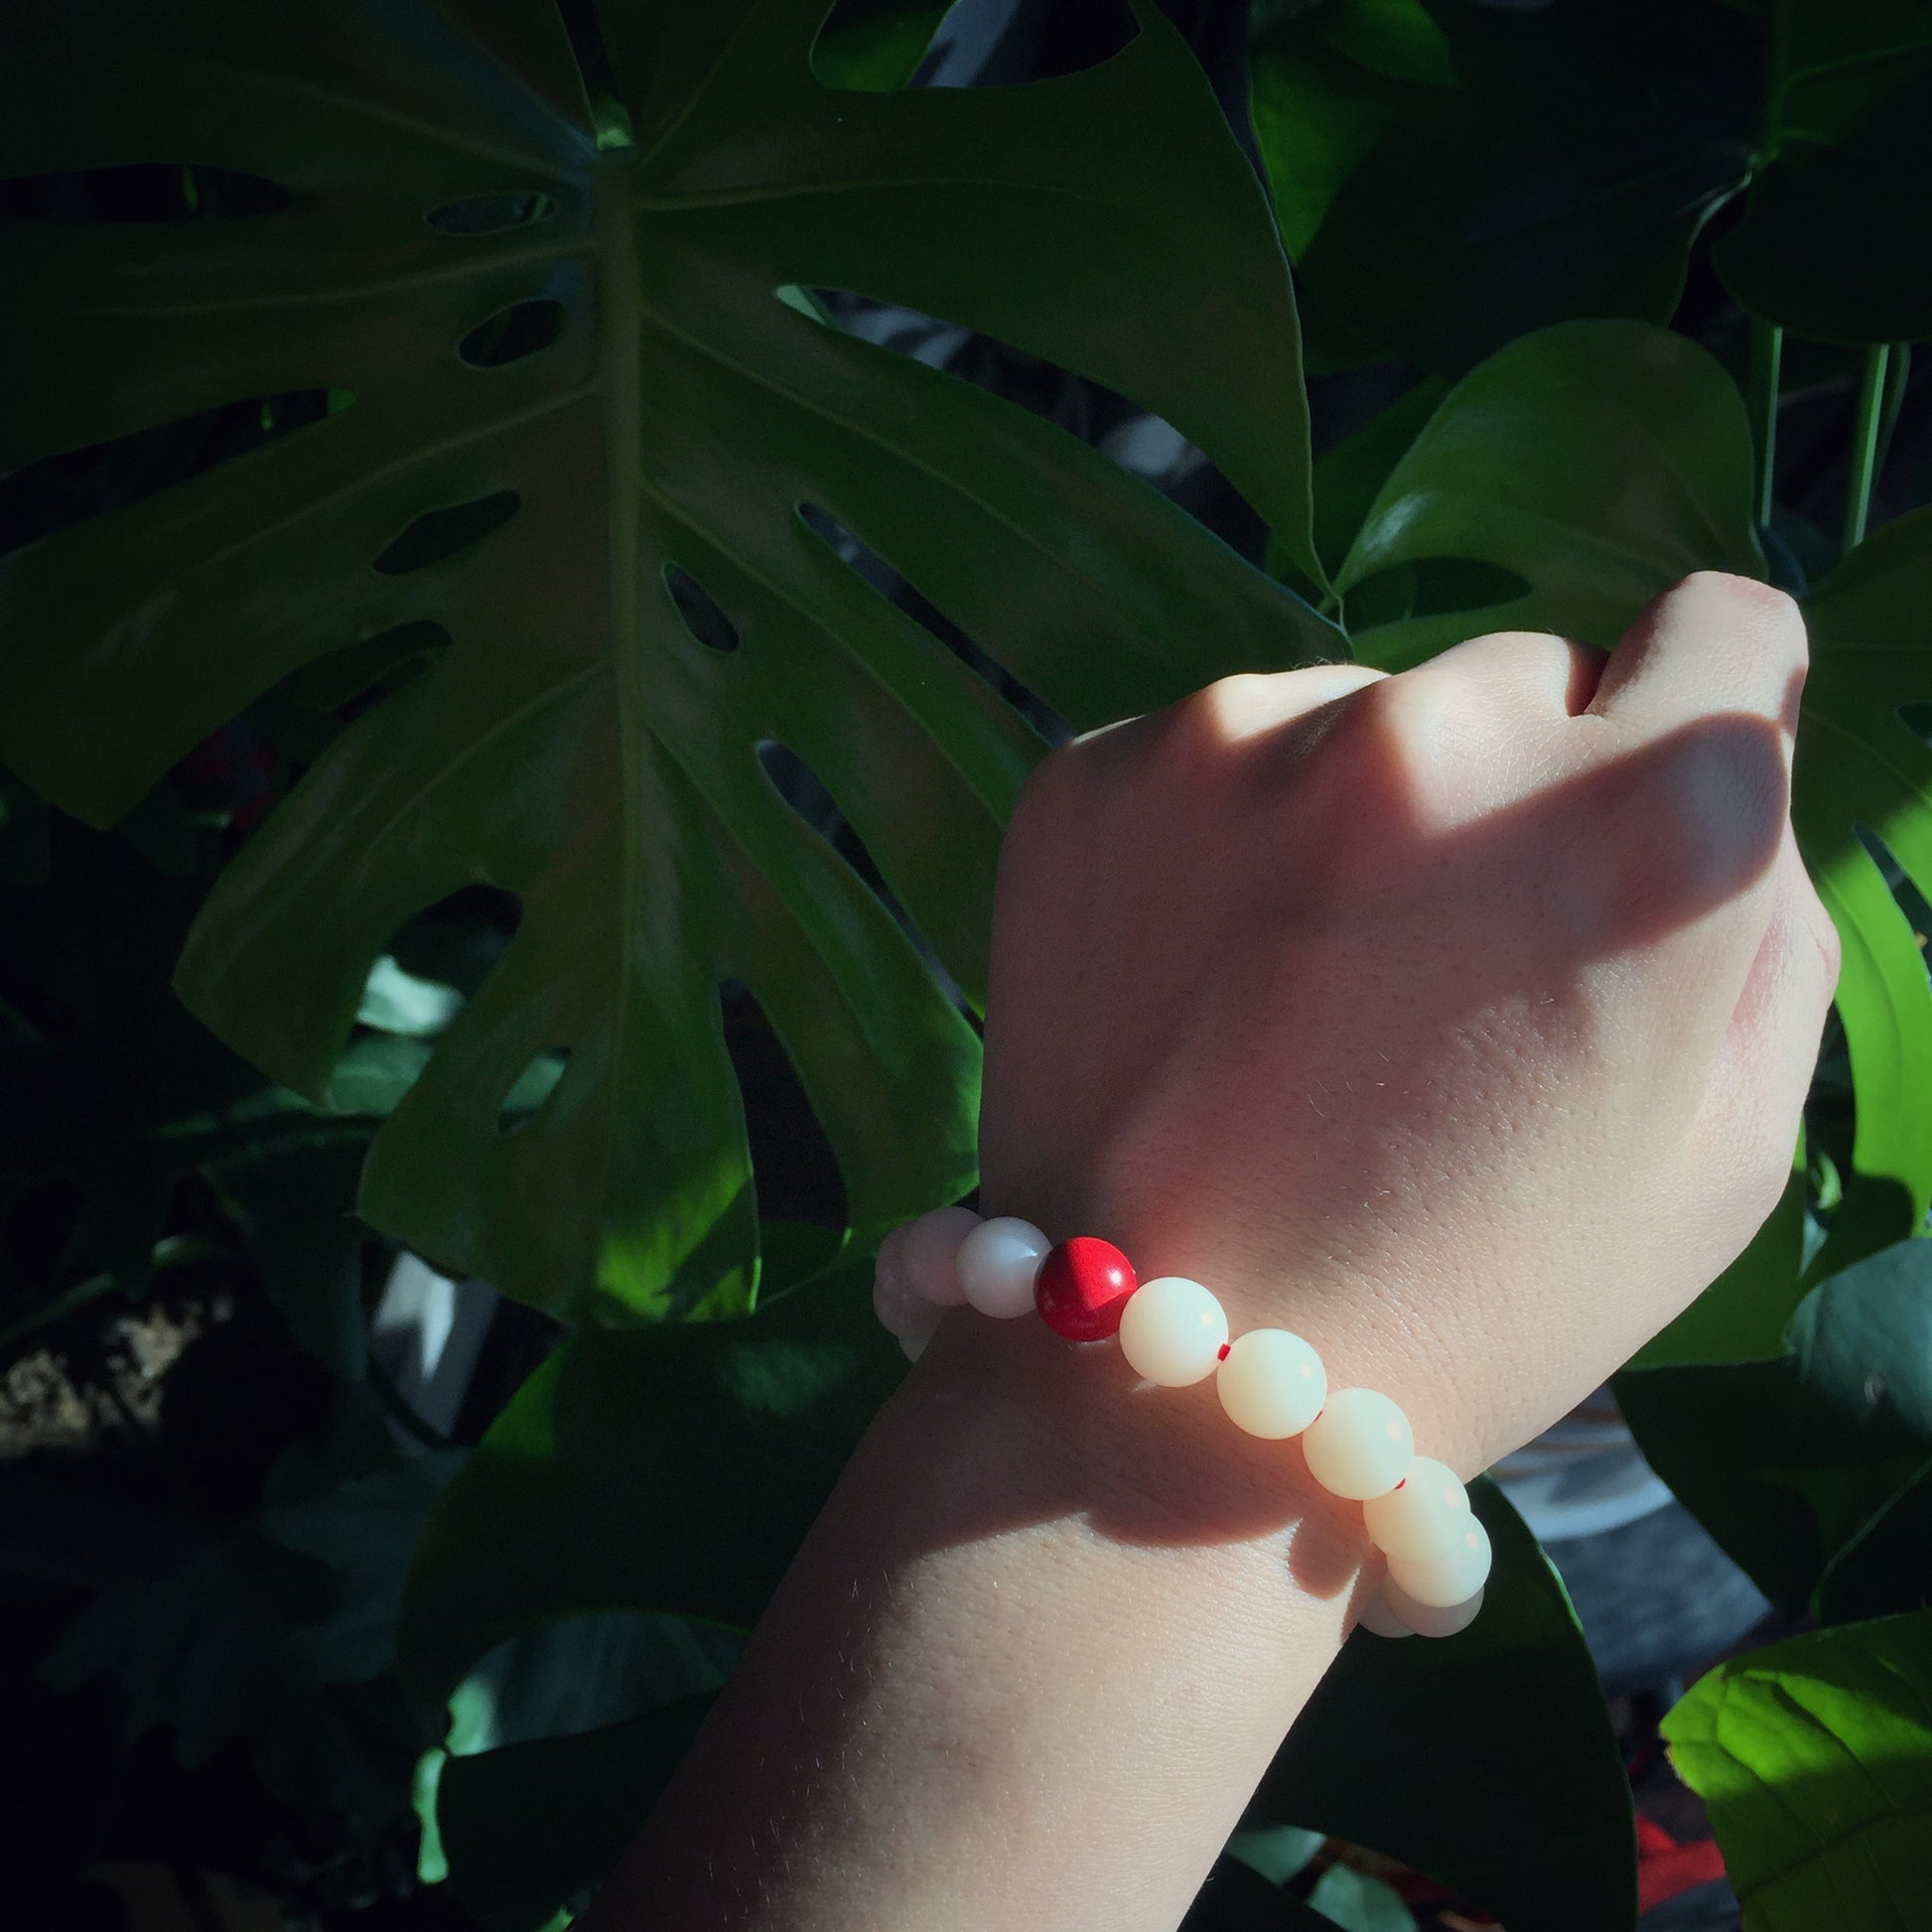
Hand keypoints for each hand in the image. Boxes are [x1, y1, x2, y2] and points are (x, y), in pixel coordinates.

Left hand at [978, 572, 1837, 1473]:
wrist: (1168, 1381)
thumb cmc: (1481, 1293)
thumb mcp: (1727, 1148)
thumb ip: (1768, 915)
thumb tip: (1724, 754)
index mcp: (1644, 819)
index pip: (1723, 626)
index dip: (1694, 727)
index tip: (1630, 813)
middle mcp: (1437, 734)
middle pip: (1527, 679)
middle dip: (1515, 795)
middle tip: (1446, 975)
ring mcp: (1235, 739)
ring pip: (1359, 717)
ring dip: (1358, 815)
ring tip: (1307, 1002)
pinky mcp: (1090, 771)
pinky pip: (1216, 756)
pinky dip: (1226, 838)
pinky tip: (1209, 985)